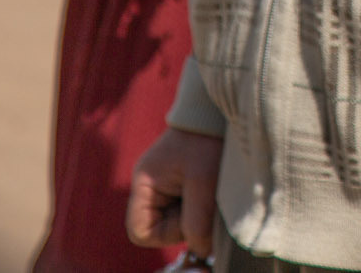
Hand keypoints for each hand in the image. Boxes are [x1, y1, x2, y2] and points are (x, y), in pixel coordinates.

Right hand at [127, 127, 222, 253]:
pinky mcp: (184, 182)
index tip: (189, 217)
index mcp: (144, 183)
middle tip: (206, 200)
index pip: (140, 231)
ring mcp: (167, 185)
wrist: (219, 109)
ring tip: (213, 188)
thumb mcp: (204, 180)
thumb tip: (201, 250)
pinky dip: (204, 205)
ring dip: (198, 213)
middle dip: (186, 223)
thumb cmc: (207, 139)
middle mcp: (151, 186)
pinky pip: (190, 209)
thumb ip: (197, 220)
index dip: (166, 234)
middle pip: (161, 228)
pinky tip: (214, 187)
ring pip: (179, 220)